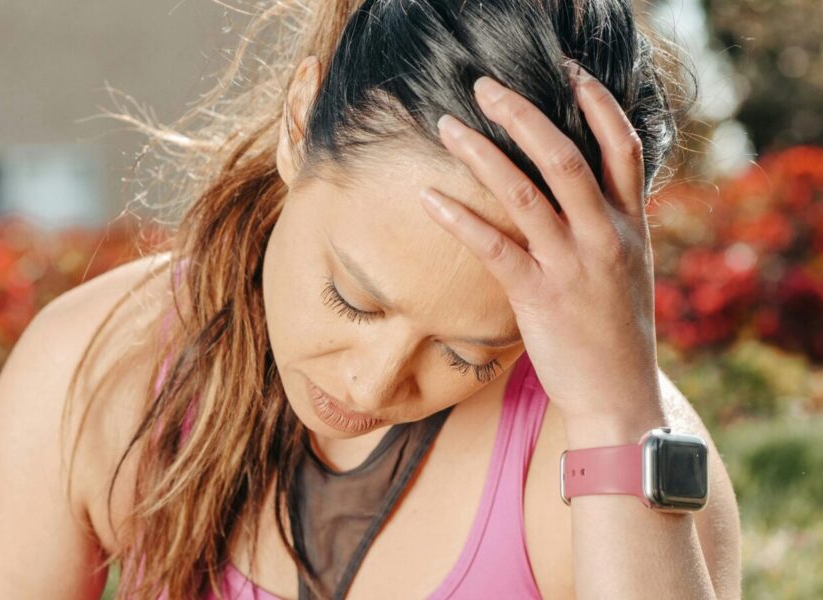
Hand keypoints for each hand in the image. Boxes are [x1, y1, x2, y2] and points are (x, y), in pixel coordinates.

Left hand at [419, 62, 662, 424]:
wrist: (619, 396)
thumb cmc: (616, 333)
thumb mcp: (627, 270)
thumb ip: (608, 227)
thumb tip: (583, 195)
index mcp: (629, 226)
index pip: (623, 147)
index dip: (598, 104)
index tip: (571, 72)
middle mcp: (604, 237)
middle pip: (565, 157)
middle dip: (523, 115)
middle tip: (485, 86)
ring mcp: (572, 266)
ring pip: (524, 193)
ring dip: (481, 153)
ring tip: (448, 125)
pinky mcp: (538, 296)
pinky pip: (494, 247)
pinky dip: (459, 218)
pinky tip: (429, 198)